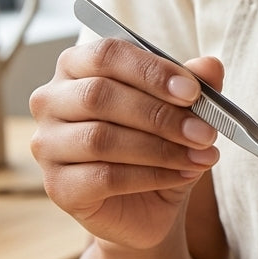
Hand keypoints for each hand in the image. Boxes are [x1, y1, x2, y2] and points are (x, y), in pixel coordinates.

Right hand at [28, 38, 222, 250]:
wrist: (147, 204)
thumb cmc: (157, 142)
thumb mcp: (182, 110)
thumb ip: (195, 83)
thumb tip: (210, 65)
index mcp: (77, 66)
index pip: (107, 54)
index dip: (151, 70)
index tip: (192, 91)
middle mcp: (51, 100)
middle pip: (99, 95)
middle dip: (160, 114)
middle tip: (205, 131)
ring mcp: (47, 145)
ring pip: (102, 138)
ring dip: (161, 147)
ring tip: (202, 154)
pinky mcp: (57, 187)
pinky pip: (105, 177)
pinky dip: (152, 175)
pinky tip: (184, 174)